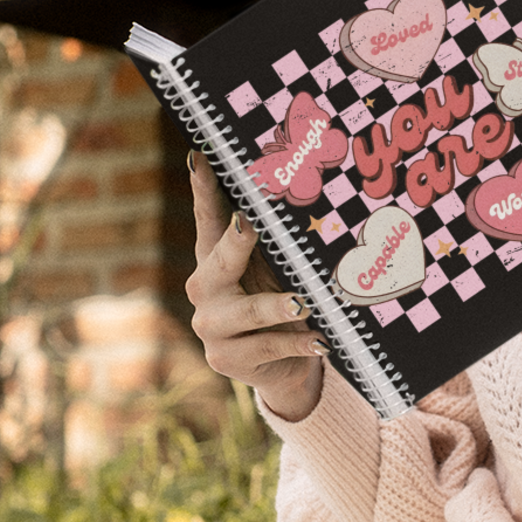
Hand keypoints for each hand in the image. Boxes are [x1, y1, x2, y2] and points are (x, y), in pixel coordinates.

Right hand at [185, 156, 324, 422]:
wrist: (283, 365)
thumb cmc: (280, 304)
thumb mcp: (276, 271)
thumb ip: (278, 245)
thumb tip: (309, 197)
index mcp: (213, 259)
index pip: (207, 219)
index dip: (202, 190)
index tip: (200, 157)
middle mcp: (204, 290)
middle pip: (218, 262)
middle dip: (235, 242)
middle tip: (247, 223)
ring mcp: (211, 327)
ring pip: (248, 312)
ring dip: (278, 305)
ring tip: (303, 302)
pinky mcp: (227, 359)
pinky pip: (268, 345)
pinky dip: (297, 342)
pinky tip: (320, 341)